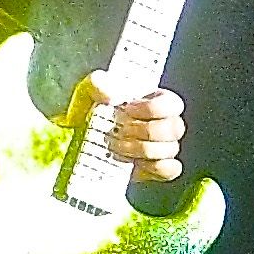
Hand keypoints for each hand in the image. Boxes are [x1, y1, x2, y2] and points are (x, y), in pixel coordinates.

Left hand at [65, 71, 186, 181]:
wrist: (79, 136)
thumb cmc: (89, 110)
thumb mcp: (89, 90)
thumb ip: (97, 84)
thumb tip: (110, 94)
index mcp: (155, 100)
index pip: (172, 103)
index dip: (153, 108)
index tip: (128, 109)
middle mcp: (164, 122)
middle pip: (174, 128)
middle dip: (145, 131)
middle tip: (120, 131)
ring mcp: (163, 146)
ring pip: (170, 149)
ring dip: (142, 149)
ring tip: (117, 146)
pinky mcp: (157, 167)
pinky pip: (170, 169)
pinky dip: (153, 167)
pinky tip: (133, 162)